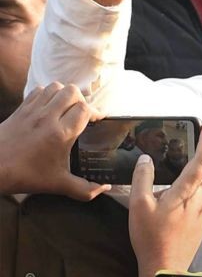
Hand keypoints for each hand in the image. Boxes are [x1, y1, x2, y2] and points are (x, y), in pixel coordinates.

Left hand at [0, 84, 108, 199]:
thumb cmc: (24, 176)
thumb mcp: (57, 184)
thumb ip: (84, 189)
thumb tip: (104, 188)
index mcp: (60, 134)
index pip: (85, 109)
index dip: (96, 112)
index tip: (98, 120)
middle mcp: (48, 117)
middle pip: (73, 92)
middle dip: (82, 100)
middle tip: (81, 113)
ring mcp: (33, 110)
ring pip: (56, 87)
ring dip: (64, 94)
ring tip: (66, 107)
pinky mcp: (21, 109)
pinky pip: (39, 90)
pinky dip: (47, 94)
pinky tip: (48, 107)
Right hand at [129, 127, 201, 276]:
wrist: (164, 272)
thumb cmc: (150, 238)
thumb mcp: (138, 207)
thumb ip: (142, 179)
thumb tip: (146, 160)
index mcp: (185, 194)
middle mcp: (199, 202)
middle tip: (194, 158)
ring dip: (198, 185)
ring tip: (177, 187)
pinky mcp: (201, 228)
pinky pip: (200, 207)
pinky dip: (192, 201)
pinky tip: (175, 210)